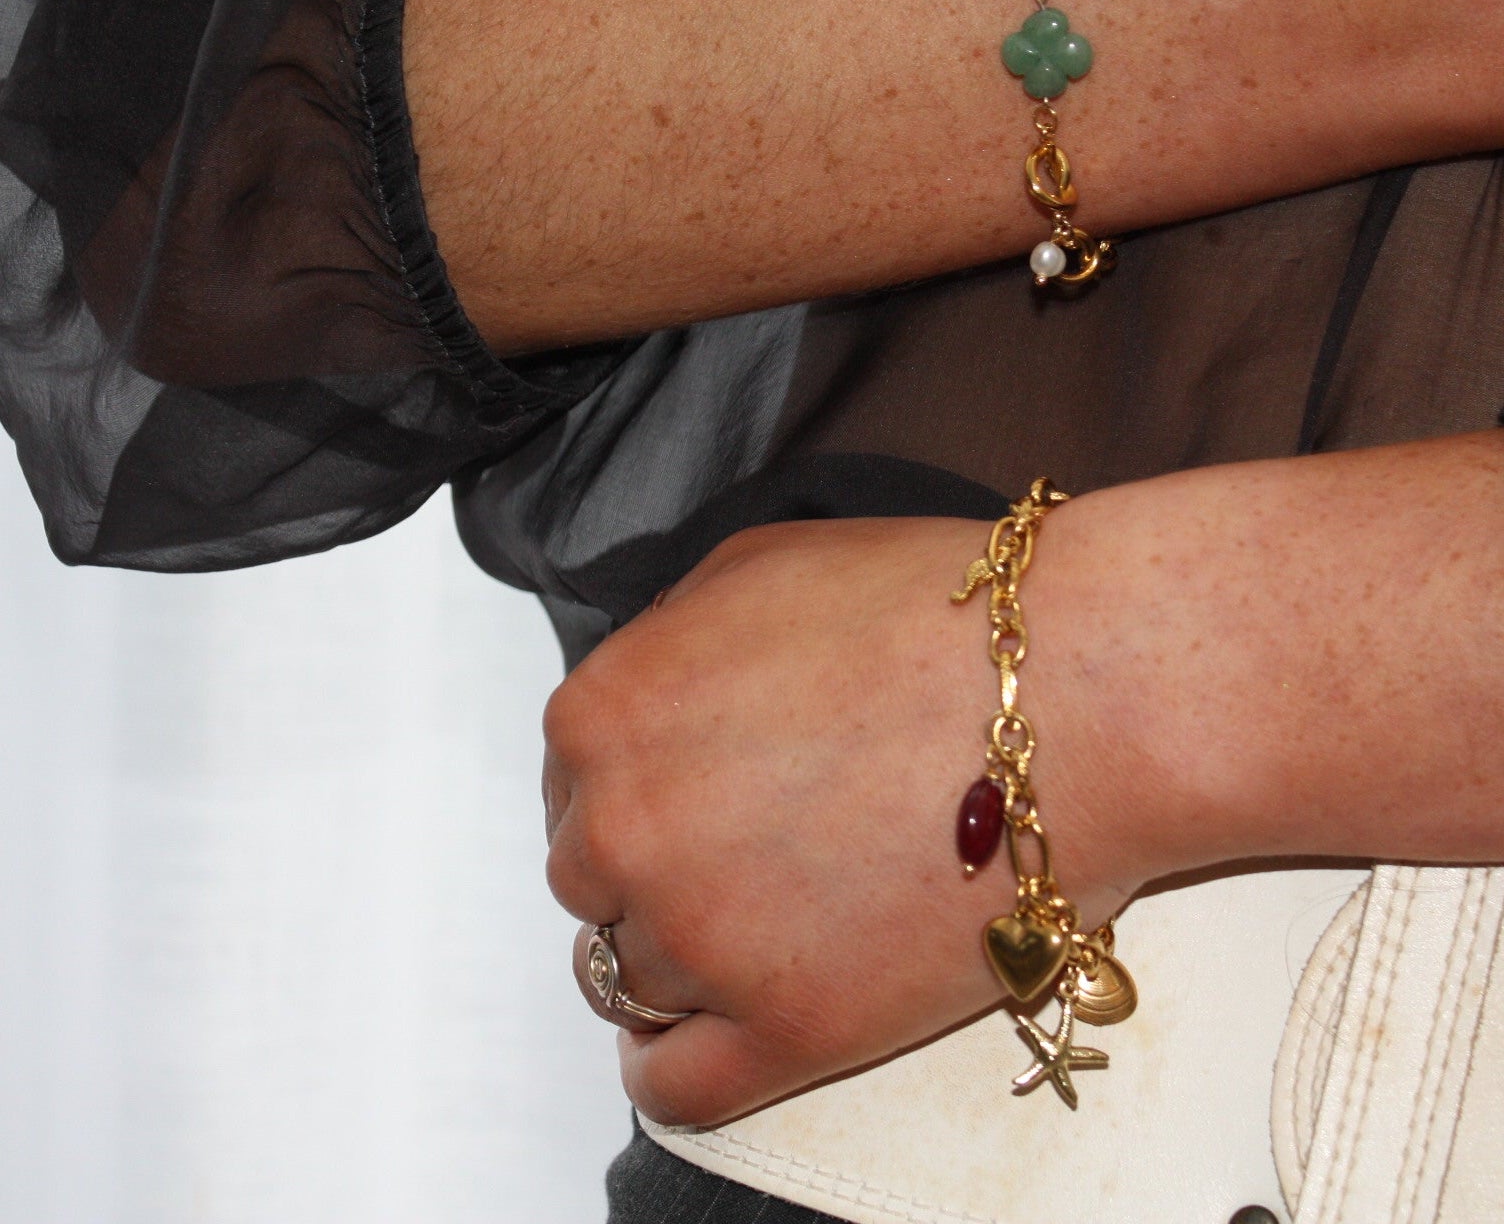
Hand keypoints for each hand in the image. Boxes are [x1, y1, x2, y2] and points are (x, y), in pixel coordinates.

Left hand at [540, 513, 1153, 1126]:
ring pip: (630, 978)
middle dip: (658, 865)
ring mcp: (697, 939)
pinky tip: (719, 1028)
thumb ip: (666, 637)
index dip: (638, 786)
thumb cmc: (928, 614)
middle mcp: (622, 832)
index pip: (573, 783)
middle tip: (748, 848)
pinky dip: (679, 1062)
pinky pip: (674, 1085)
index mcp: (605, 715)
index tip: (693, 793)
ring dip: (684, 953)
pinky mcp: (784, 1030)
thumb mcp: (757, 566)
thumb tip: (646, 697)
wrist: (1072, 692)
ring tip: (771, 917)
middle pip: (596, 881)